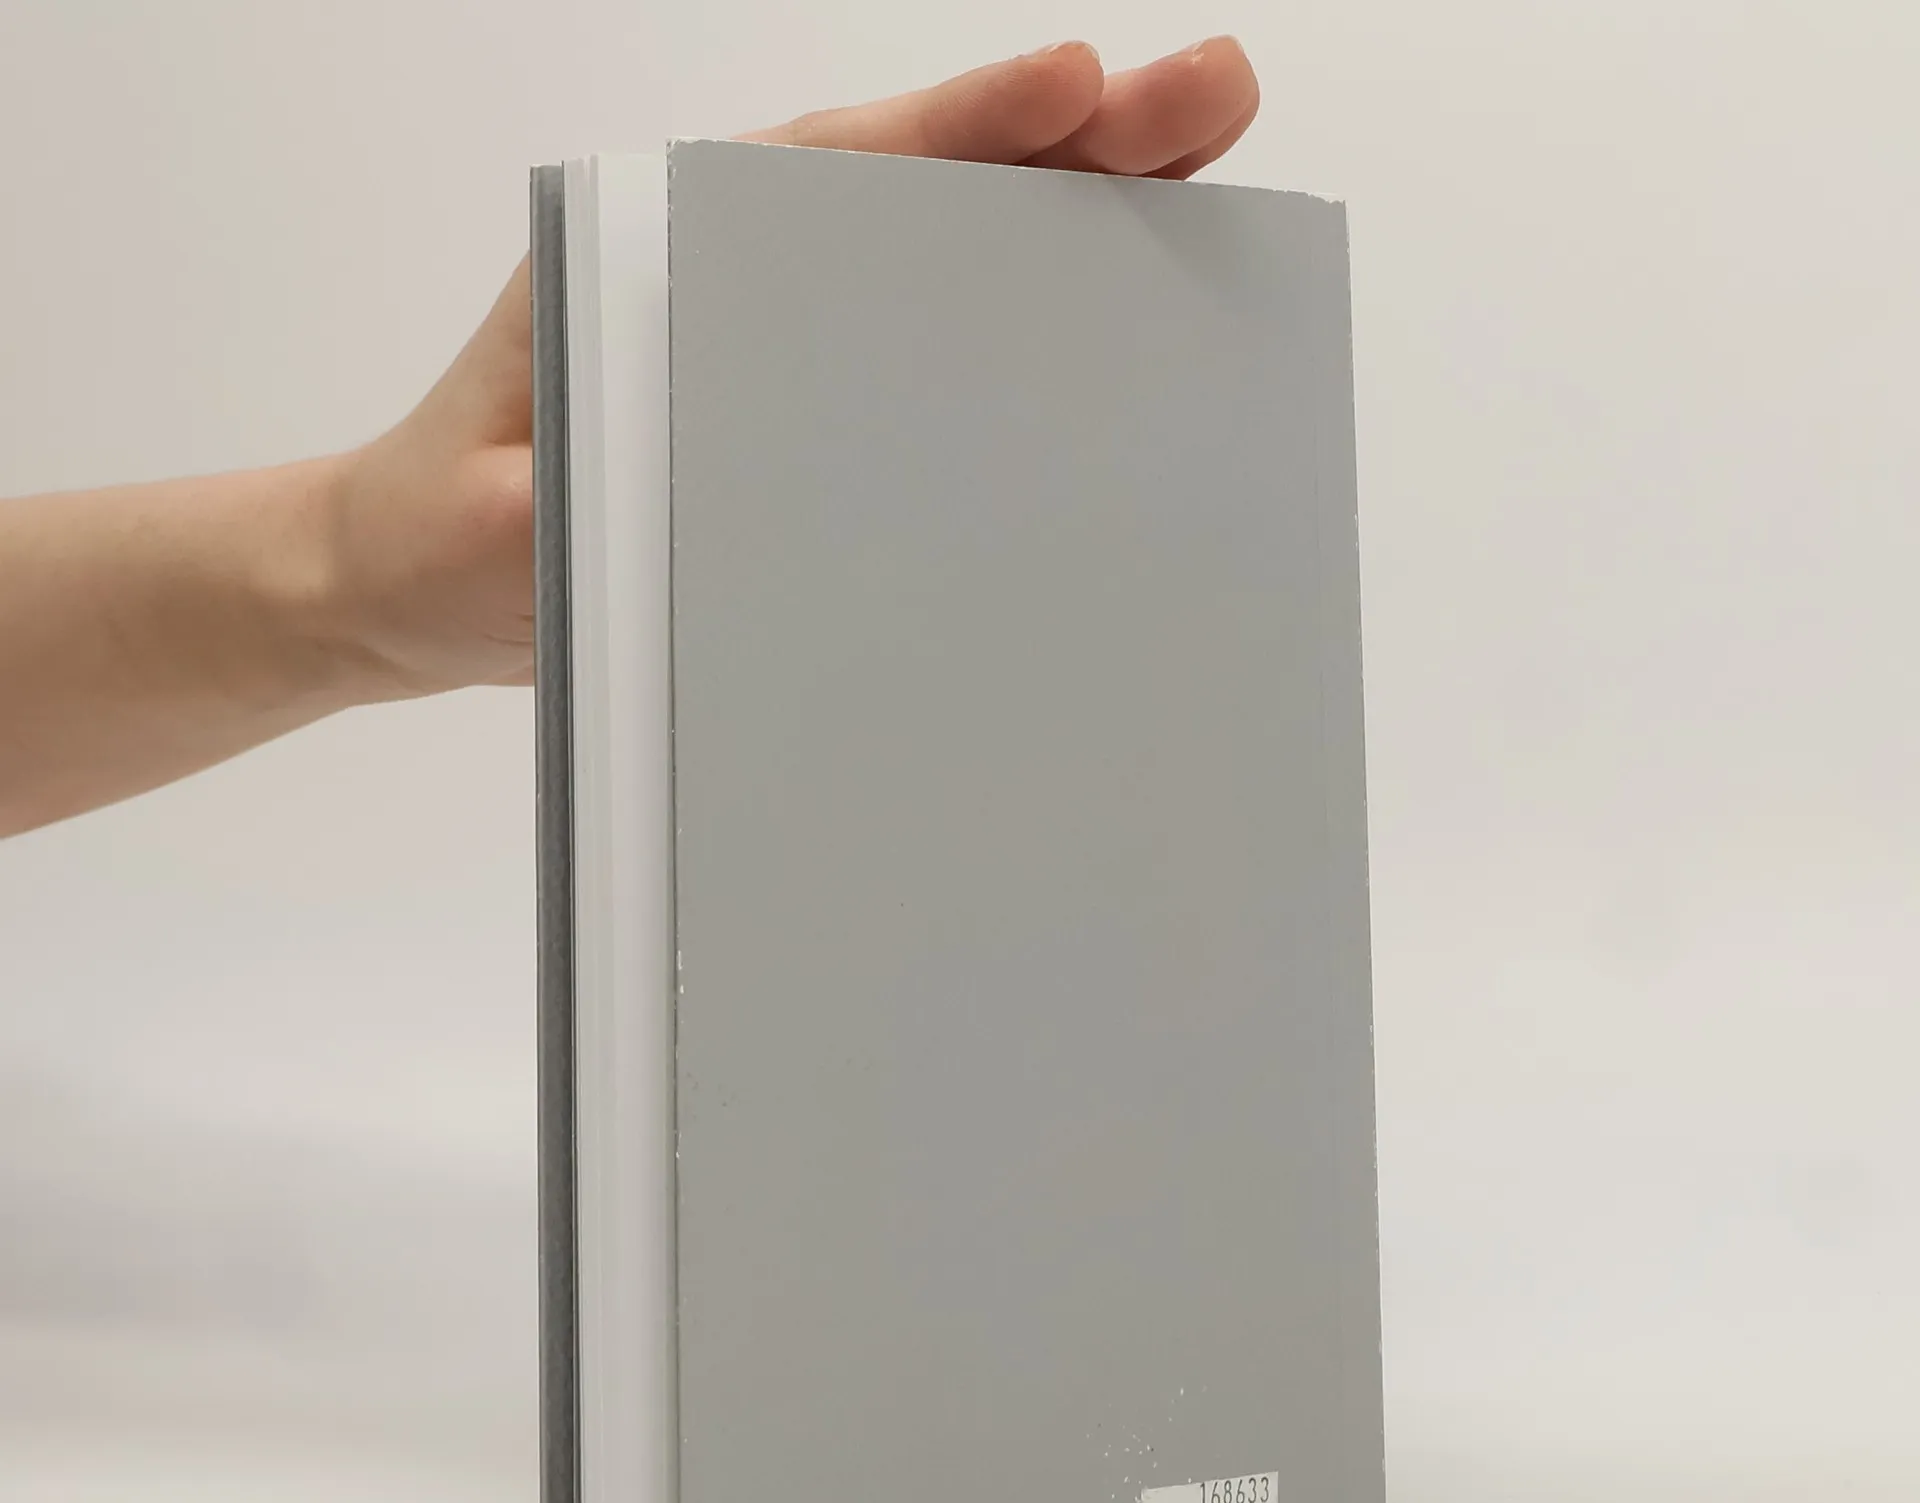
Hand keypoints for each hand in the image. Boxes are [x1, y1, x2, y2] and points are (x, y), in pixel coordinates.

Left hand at [326, 38, 1262, 702]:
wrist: (414, 587)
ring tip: (1215, 182)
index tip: (1075, 88)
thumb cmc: (437, 541)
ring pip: (944, 258)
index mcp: (659, 254)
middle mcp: (733, 270)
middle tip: (1218, 97)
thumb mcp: (484, 530)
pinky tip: (1120, 333)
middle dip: (1073, 142)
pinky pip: (930, 355)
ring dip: (1078, 220)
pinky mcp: (801, 409)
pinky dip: (1028, 328)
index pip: (827, 171)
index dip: (959, 129)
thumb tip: (635, 509)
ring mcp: (776, 335)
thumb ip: (554, 512)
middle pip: (922, 190)